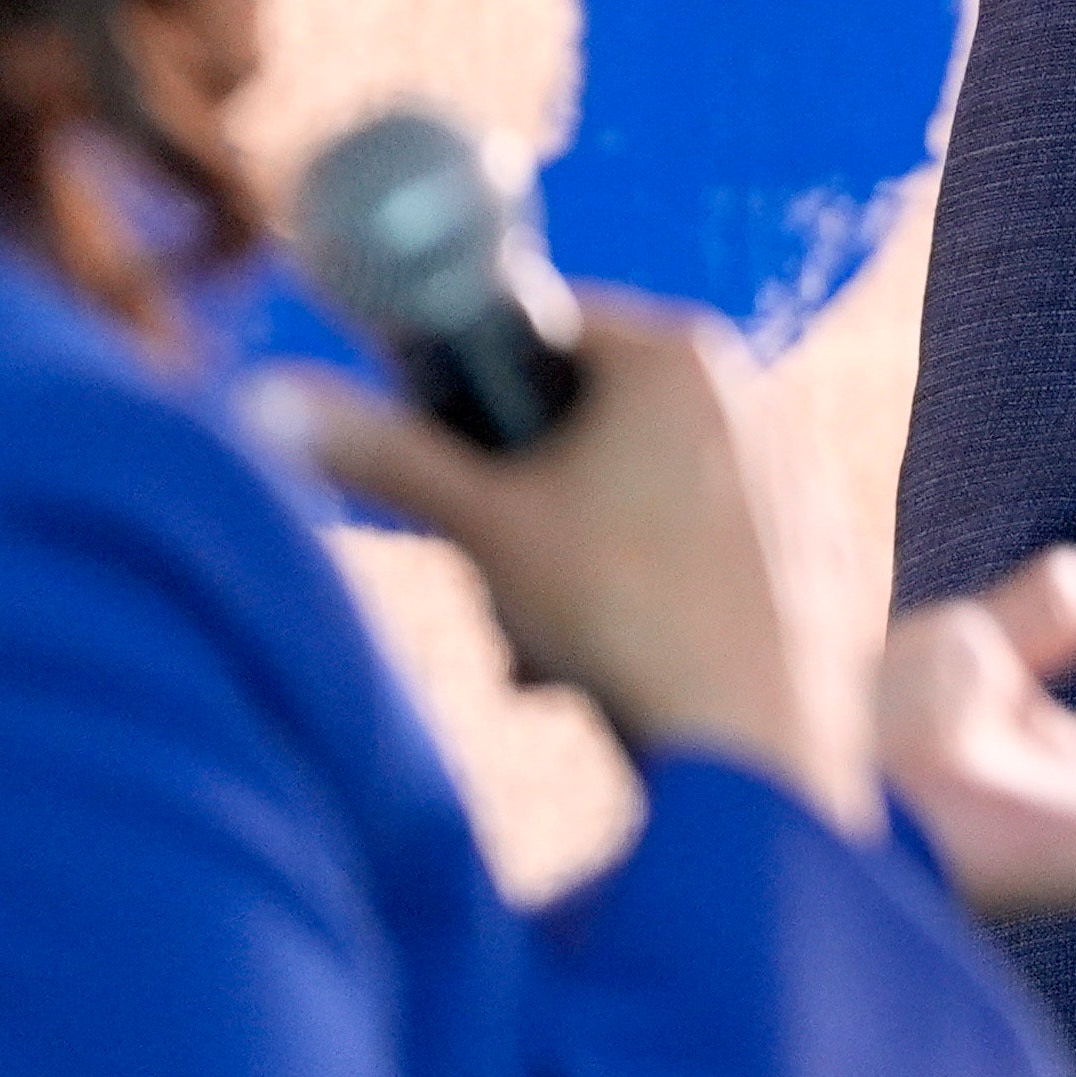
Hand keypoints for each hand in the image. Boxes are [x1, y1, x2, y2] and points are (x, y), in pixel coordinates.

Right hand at [252, 295, 880, 834]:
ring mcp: (792, 474)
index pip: (542, 330)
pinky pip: (698, 553)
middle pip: (589, 425)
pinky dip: (648, 599)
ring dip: (573, 569)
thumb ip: (381, 456)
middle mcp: (753, 392)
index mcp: (679, 352)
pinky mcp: (812, 553)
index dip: (474, 394)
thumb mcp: (484, 529)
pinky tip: (623, 671)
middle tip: (499, 586)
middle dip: (525, 510)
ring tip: (551, 652)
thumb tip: (264, 397)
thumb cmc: (622, 617)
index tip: (447, 468)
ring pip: (637, 499)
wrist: (759, 747)